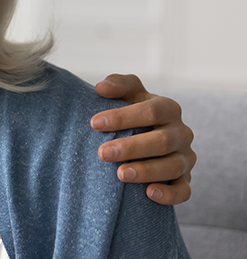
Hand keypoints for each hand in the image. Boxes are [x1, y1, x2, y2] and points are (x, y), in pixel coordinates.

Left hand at [90, 73, 195, 205]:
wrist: (145, 135)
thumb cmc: (132, 112)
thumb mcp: (127, 93)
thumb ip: (118, 85)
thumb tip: (101, 88)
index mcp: (168, 108)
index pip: (151, 111)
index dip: (123, 117)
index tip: (94, 123)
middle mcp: (181, 133)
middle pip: (162, 141)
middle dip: (131, 148)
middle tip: (102, 153)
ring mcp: (185, 158)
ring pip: (173, 167)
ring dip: (146, 171)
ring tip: (120, 174)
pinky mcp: (185, 180)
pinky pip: (184, 191)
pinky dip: (169, 194)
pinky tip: (149, 193)